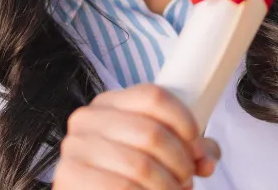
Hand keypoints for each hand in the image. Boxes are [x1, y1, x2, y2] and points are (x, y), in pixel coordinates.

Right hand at [53, 84, 220, 189]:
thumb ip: (190, 151)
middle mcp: (87, 119)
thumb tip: (207, 159)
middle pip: (152, 133)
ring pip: (141, 165)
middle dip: (180, 163)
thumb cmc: (127, 175)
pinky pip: (122, 187)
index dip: (184, 121)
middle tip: (186, 179)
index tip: (196, 146)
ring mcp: (76, 148)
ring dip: (167, 186)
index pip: (154, 96)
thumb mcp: (160, 155)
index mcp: (110, 103)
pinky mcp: (69, 176)